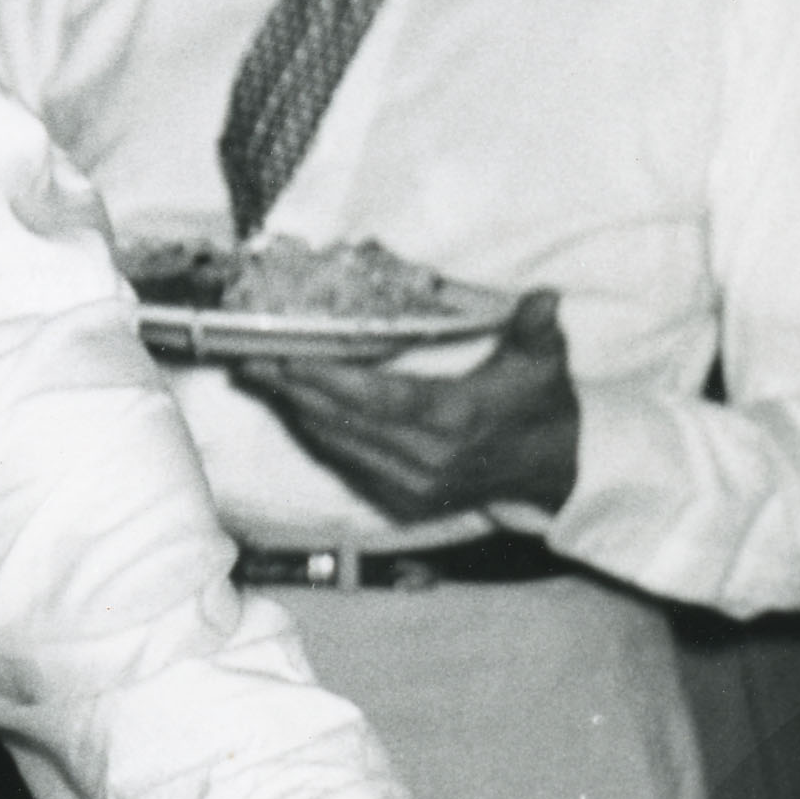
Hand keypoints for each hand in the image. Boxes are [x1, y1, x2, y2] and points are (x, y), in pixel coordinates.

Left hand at [233, 289, 580, 523]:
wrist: (549, 473)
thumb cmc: (540, 406)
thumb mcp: (544, 363)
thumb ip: (537, 329)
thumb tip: (546, 297)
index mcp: (455, 420)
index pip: (377, 398)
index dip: (328, 380)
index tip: (287, 358)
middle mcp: (426, 458)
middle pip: (344, 421)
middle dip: (293, 391)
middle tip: (250, 360)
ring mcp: (410, 486)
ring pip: (337, 445)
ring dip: (295, 413)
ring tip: (258, 379)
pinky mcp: (400, 501)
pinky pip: (346, 464)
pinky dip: (317, 435)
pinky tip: (292, 410)